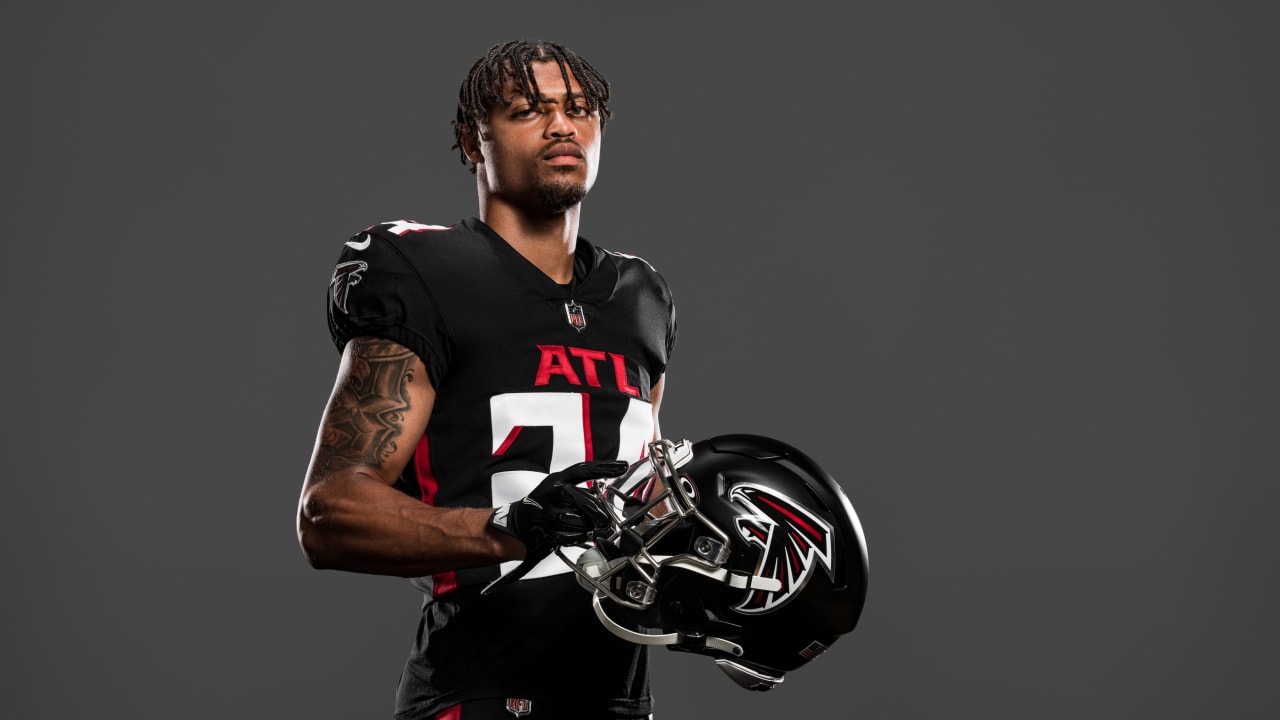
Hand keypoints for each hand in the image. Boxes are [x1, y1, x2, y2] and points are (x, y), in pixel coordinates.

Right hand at [483, 460, 626, 593]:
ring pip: (575, 519)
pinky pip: (568, 535)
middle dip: (595, 510)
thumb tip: (604, 504)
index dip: (604, 467)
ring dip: (585, 526)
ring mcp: (545, 512)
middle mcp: (550, 493)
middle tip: (606, 520)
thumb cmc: (545, 506)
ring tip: (588, 528)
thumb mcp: (560, 492)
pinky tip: (580, 535)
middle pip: (578, 497)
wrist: (518, 524)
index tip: (622, 466)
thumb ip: (581, 495)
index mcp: (557, 480)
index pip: (582, 470)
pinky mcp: (544, 530)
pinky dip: (578, 537)